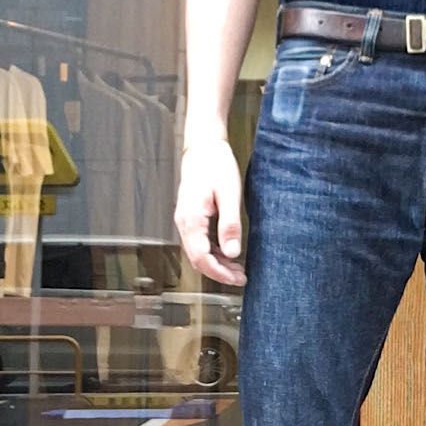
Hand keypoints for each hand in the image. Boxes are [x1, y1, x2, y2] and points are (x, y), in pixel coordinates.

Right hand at [174, 138, 246, 286]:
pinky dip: (213, 253)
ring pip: (198, 253)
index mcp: (192, 218)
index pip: (201, 257)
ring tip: (238, 270)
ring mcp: (186, 220)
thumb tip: (232, 253)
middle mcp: (185, 222)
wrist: (204, 146)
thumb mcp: (229, 195)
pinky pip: (199, 243)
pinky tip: (228, 254)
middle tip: (240, 278)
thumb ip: (230, 225)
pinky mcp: (191, 218)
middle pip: (198, 259)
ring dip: (216, 264)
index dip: (219, 273)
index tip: (236, 279)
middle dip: (219, 273)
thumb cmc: (216, 164)